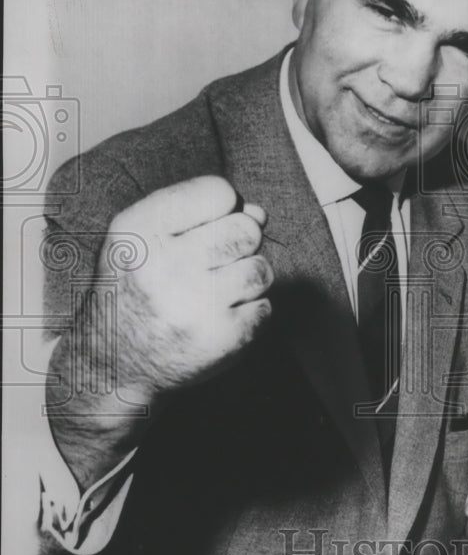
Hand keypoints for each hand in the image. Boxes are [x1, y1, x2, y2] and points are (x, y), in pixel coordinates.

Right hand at [105, 175, 271, 396]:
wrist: (115, 362)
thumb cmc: (138, 287)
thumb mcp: (145, 237)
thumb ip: (200, 213)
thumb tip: (260, 214)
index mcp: (140, 230)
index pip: (219, 192)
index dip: (222, 208)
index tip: (203, 229)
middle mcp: (166, 266)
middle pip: (247, 229)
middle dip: (240, 243)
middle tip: (213, 264)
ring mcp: (197, 305)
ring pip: (261, 269)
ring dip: (247, 279)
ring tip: (217, 291)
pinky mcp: (222, 338)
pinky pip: (264, 308)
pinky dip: (249, 312)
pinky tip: (218, 318)